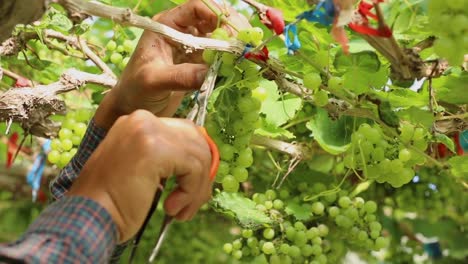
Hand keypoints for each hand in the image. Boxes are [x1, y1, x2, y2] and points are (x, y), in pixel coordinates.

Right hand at [67, 110, 212, 242]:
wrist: (87, 215)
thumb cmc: (114, 200)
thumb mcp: (145, 168)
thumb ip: (170, 158)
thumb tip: (205, 164)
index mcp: (138, 122)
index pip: (185, 132)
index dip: (196, 160)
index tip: (193, 188)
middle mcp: (143, 119)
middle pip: (196, 139)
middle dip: (202, 174)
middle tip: (192, 202)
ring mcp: (148, 131)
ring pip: (199, 155)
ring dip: (197, 189)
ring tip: (180, 211)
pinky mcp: (155, 148)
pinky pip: (194, 168)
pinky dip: (191, 192)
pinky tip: (171, 208)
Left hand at [95, 0, 249, 128]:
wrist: (131, 108)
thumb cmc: (134, 90)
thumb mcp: (153, 81)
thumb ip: (180, 76)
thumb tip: (210, 73)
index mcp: (167, 25)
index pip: (197, 8)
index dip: (217, 15)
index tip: (232, 32)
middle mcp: (182, 32)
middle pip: (214, 19)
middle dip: (232, 28)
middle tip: (246, 44)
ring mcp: (192, 48)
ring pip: (220, 37)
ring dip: (235, 44)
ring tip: (246, 56)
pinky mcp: (199, 64)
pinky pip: (220, 56)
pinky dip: (231, 61)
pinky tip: (240, 68)